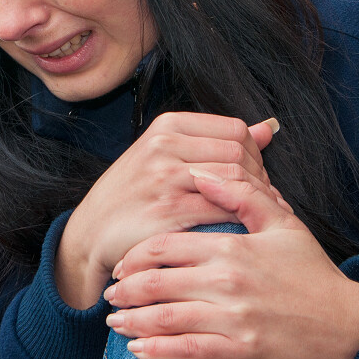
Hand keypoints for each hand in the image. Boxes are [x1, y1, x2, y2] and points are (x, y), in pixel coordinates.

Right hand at [54, 113, 277, 308]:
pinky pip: (222, 210)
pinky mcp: (168, 211)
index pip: (235, 130)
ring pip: (235, 180)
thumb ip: (215, 141)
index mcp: (167, 126)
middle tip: (263, 202)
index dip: (255, 155)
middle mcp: (164, 145)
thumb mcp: (165, 155)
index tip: (256, 177)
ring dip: (256, 202)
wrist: (91, 232)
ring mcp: (165, 178)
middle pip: (239, 154)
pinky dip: (241, 221)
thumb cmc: (132, 194)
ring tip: (259, 217)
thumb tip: (267, 129)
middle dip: (260, 180)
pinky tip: (244, 232)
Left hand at [101, 168, 358, 358]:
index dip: (137, 256)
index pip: (167, 247)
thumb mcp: (283, 223)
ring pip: (167, 319)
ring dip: (134, 322)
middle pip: (158, 283)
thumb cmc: (311, 272)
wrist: (347, 324)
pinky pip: (189, 352)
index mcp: (232, 248)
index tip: (123, 263)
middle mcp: (227, 282)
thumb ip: (242, 194)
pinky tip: (140, 351)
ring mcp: (233, 318)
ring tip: (115, 322)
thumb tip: (203, 171)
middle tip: (110, 293)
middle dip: (127, 290)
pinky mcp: (242, 352)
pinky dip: (159, 352)